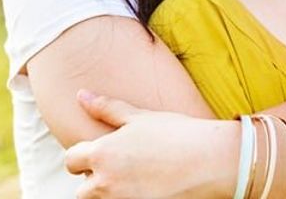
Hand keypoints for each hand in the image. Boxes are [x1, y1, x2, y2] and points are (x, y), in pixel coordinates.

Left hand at [64, 90, 234, 198]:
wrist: (213, 162)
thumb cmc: (178, 134)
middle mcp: (106, 184)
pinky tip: (148, 190)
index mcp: (102, 155)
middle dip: (96, 181)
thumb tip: (80, 95)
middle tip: (122, 170)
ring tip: (135, 181)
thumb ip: (106, 108)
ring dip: (110, 193)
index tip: (100, 155)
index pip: (71, 161)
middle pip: (83, 190)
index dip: (84, 157)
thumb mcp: (140, 117)